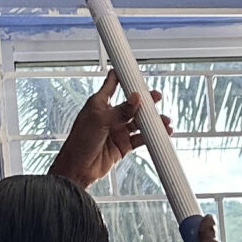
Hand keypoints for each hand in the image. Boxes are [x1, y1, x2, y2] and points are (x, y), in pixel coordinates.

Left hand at [49, 73, 163, 189]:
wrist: (77, 170)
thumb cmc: (78, 143)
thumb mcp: (99, 121)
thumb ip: (120, 111)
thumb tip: (136, 98)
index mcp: (99, 104)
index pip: (112, 84)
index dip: (123, 76)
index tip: (135, 71)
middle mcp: (109, 116)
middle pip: (131, 104)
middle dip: (145, 100)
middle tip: (157, 97)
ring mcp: (117, 130)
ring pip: (139, 122)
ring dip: (151, 120)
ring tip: (164, 120)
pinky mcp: (123, 145)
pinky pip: (140, 138)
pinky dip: (151, 136)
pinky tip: (160, 133)